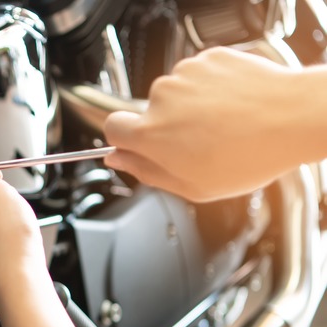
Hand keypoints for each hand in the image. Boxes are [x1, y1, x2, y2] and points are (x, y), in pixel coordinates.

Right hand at [103, 47, 319, 201]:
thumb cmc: (250, 155)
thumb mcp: (193, 187)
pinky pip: (199, 75)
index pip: (112, 127)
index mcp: (151, 134)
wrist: (294, 118)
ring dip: (192, 107)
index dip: (123, 139)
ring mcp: (185, 75)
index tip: (137, 146)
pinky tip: (232, 106)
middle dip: (168, 127)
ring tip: (224, 125)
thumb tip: (119, 160)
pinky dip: (212, 89)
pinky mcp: (207, 59)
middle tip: (200, 144)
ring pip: (176, 93)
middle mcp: (161, 98)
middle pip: (150, 113)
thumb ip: (148, 172)